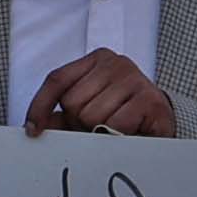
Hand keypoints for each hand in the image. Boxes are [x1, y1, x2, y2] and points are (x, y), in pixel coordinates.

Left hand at [23, 48, 175, 140]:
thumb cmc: (122, 114)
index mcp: (95, 60)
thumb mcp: (89, 109)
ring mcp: (133, 78)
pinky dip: (116, 136)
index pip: (57, 79)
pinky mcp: (149, 99)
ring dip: (99, 132)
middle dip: (80, 124)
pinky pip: (115, 124)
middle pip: (72, 102)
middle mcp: (114, 63)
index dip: (40, 105)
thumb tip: (34, 127)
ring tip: (115, 129)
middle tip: (98, 128)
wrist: (163, 122)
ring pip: (91, 116)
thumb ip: (61, 115)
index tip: (32, 130)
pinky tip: (129, 132)